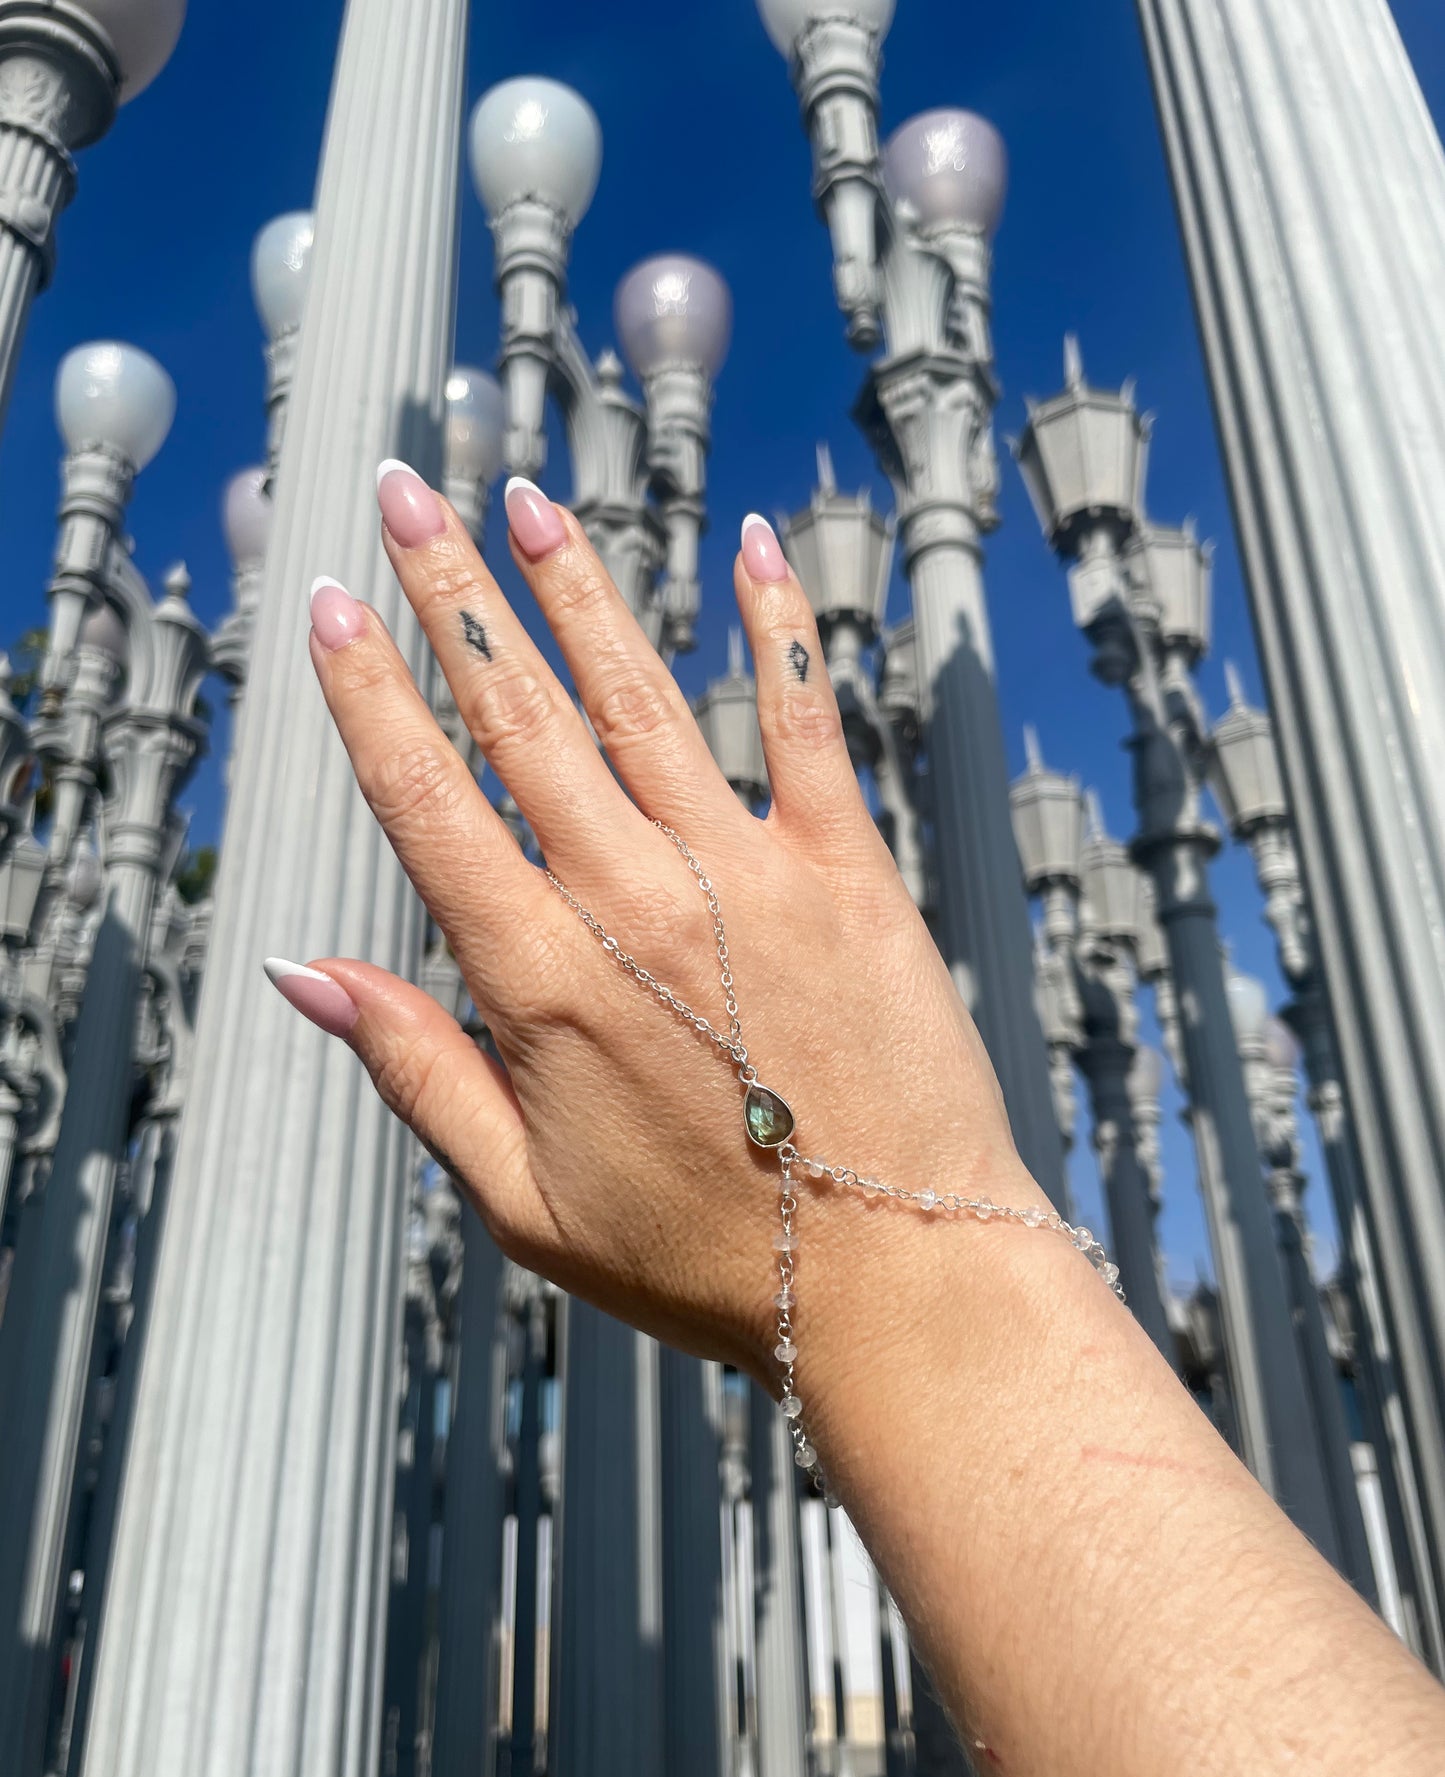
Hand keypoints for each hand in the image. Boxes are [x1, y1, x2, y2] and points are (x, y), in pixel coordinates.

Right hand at [275, 465, 1050, 1387]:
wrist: (898, 1277)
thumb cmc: (704, 1256)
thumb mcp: (522, 1199)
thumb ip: (415, 1070)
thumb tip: (302, 973)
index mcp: (543, 982)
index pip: (428, 802)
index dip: (370, 692)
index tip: (333, 603)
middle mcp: (634, 903)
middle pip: (520, 718)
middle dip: (454, 595)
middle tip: (408, 494)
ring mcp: (748, 877)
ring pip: (641, 698)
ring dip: (577, 589)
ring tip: (525, 498)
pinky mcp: (847, 872)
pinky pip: (805, 724)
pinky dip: (779, 629)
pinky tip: (755, 542)